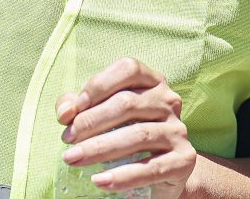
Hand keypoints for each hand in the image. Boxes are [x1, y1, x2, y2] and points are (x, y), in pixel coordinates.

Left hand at [57, 56, 196, 198]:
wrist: (163, 173)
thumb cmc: (127, 137)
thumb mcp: (103, 117)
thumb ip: (80, 108)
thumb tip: (65, 112)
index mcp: (152, 82)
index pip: (128, 69)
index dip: (98, 85)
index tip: (74, 109)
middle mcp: (169, 101)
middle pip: (128, 103)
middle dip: (91, 121)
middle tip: (67, 140)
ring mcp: (178, 130)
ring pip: (138, 135)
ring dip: (100, 147)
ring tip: (73, 159)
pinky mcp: (184, 160)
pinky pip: (151, 168)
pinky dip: (123, 175)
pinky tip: (99, 180)